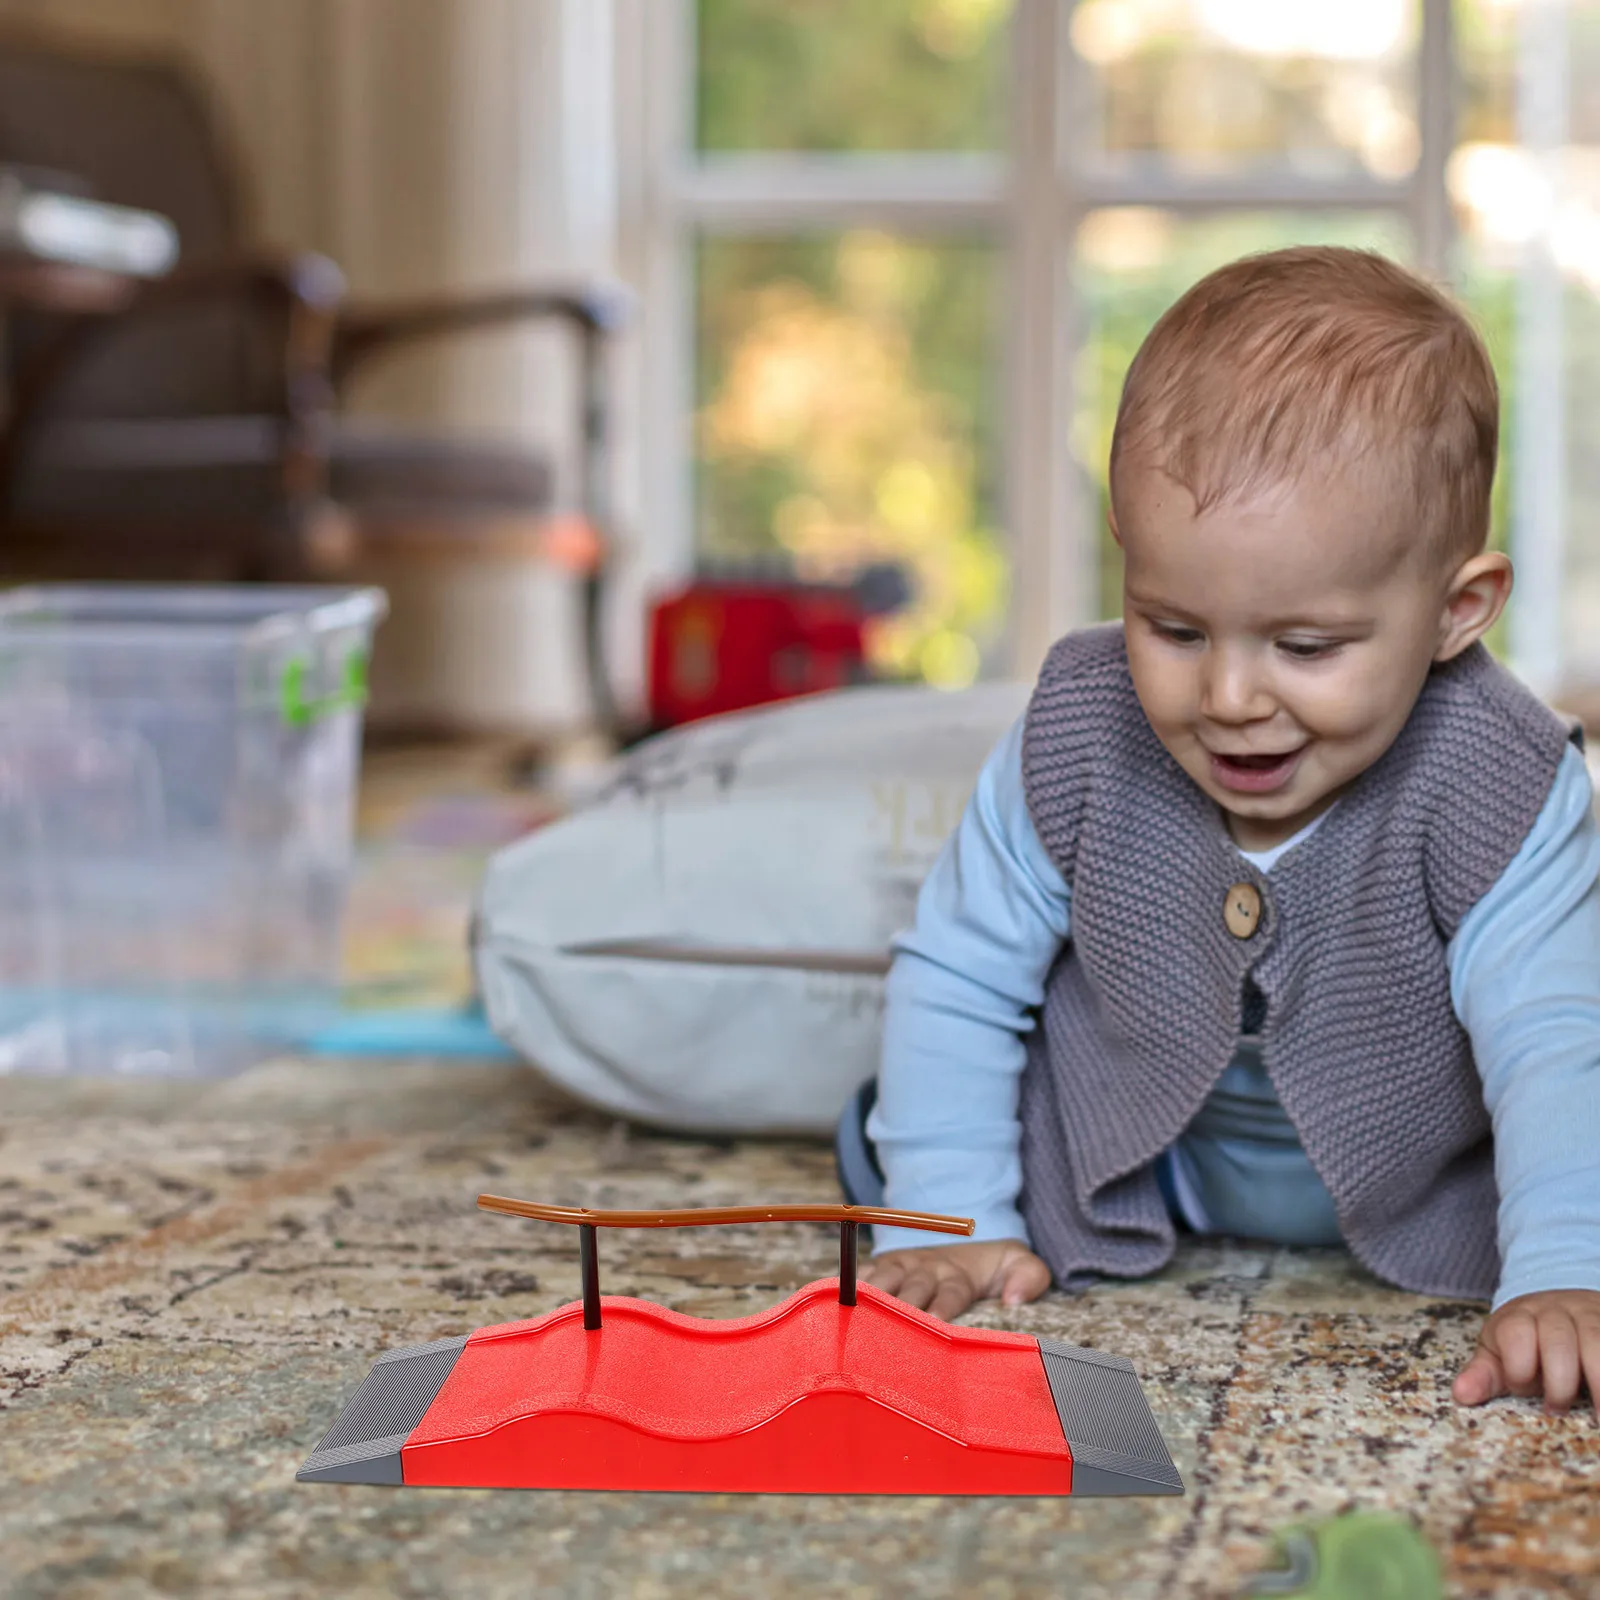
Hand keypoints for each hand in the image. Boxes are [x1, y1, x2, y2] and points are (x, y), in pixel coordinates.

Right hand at [860, 1238, 1050, 1321]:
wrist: (970, 1243)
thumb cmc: (993, 1270)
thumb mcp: (1021, 1265)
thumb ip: (1029, 1277)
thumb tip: (1014, 1300)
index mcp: (957, 1274)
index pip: (950, 1293)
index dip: (942, 1309)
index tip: (936, 1326)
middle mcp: (925, 1268)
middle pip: (910, 1291)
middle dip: (901, 1313)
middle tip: (888, 1339)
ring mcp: (899, 1267)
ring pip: (881, 1283)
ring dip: (869, 1303)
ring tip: (851, 1326)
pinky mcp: (880, 1268)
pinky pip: (858, 1275)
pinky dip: (842, 1289)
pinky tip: (827, 1307)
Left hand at [1452, 1289, 1599, 1415]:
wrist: (1559, 1305)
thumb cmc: (1526, 1342)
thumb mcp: (1499, 1354)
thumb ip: (1483, 1375)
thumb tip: (1460, 1395)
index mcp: (1518, 1317)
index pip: (1516, 1334)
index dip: (1518, 1367)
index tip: (1523, 1390)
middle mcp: (1555, 1312)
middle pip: (1558, 1340)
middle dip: (1559, 1381)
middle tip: (1557, 1410)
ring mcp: (1589, 1316)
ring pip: (1596, 1342)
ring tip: (1599, 1419)